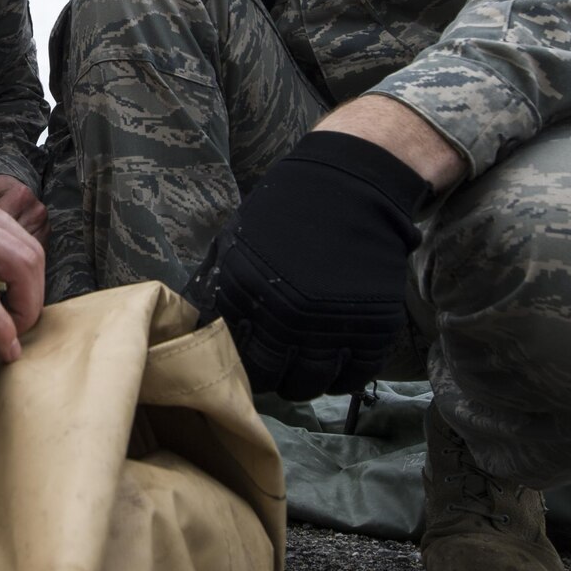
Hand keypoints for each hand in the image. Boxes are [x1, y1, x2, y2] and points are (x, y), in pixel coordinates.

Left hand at [182, 131, 429, 399]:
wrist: (351, 186)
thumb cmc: (287, 210)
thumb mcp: (236, 239)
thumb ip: (217, 284)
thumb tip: (197, 325)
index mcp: (247, 295)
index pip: (235, 357)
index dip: (239, 366)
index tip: (248, 362)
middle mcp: (287, 318)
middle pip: (274, 379)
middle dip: (273, 378)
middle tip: (279, 368)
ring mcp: (332, 325)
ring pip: (312, 385)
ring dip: (306, 381)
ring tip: (306, 367)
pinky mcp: (373, 327)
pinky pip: (355, 375)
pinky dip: (344, 375)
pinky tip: (336, 362)